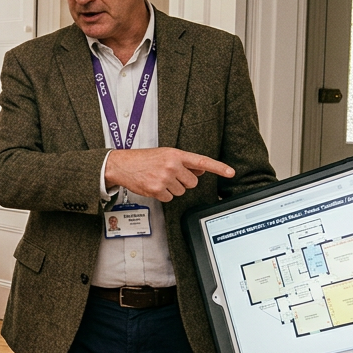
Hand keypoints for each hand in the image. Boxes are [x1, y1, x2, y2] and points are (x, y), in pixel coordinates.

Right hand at [104, 147, 234, 202]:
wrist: (121, 165)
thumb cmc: (142, 159)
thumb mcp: (165, 155)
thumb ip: (184, 162)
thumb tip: (201, 169)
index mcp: (175, 154)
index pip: (202, 161)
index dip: (218, 167)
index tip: (230, 172)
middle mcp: (171, 165)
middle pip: (192, 182)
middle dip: (184, 182)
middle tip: (170, 176)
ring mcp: (164, 178)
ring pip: (181, 191)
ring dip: (172, 188)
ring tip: (159, 179)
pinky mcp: (156, 190)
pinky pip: (170, 198)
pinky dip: (163, 195)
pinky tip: (153, 186)